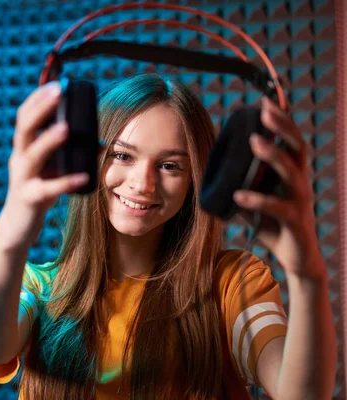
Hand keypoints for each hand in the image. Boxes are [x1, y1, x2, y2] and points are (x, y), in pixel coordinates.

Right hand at [2, 82, 89, 240]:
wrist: (17, 228)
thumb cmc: (37, 194)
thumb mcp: (50, 171)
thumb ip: (69, 155)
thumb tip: (100, 143)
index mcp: (23, 149)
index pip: (25, 117)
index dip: (37, 99)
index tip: (56, 84)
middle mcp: (19, 159)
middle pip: (24, 128)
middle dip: (41, 108)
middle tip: (59, 92)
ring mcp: (22, 179)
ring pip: (31, 155)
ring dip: (48, 140)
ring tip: (66, 128)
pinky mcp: (29, 198)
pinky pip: (47, 188)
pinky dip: (66, 182)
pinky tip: (83, 176)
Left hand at [232, 97, 324, 278]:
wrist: (296, 257)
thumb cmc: (273, 224)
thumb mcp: (255, 197)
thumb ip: (240, 182)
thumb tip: (211, 169)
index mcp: (290, 173)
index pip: (289, 140)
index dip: (280, 120)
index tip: (264, 100)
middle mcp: (299, 181)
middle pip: (296, 147)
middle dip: (282, 126)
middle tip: (264, 111)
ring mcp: (300, 201)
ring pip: (291, 173)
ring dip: (273, 155)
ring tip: (254, 142)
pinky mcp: (295, 222)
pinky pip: (277, 208)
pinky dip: (257, 200)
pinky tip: (239, 195)